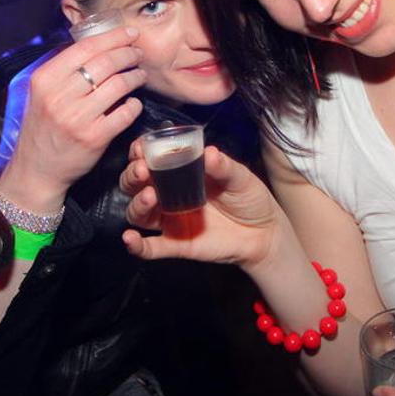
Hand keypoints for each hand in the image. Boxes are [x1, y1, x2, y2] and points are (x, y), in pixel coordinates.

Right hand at [0, 26, 146, 214]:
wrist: (36, 170)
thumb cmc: (43, 127)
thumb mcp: (41, 94)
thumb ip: (63, 70)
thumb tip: (97, 45)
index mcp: (45, 79)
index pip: (85, 47)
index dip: (113, 37)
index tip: (129, 34)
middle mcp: (59, 96)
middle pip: (105, 62)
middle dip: (128, 54)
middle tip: (138, 54)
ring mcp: (77, 118)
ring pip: (118, 85)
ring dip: (135, 76)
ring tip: (140, 75)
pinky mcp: (94, 138)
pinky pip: (125, 113)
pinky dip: (134, 105)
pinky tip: (134, 103)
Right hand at [121, 143, 281, 267]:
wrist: (265, 232)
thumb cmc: (249, 198)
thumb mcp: (239, 177)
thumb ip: (223, 166)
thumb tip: (209, 152)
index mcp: (180, 172)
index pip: (150, 159)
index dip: (140, 152)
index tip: (141, 147)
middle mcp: (168, 194)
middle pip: (135, 184)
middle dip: (133, 175)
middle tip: (143, 169)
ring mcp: (170, 219)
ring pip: (138, 212)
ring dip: (137, 203)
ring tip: (150, 196)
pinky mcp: (176, 244)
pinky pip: (150, 247)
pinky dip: (136, 245)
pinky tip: (129, 238)